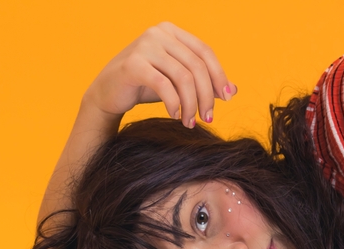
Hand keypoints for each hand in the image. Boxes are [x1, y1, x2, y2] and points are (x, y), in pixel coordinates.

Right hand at [83, 22, 235, 126]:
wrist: (108, 94)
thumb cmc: (145, 86)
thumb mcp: (178, 82)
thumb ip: (203, 82)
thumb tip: (234, 90)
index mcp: (172, 31)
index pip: (205, 52)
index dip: (219, 76)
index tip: (226, 99)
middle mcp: (159, 33)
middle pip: (197, 66)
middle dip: (206, 96)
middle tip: (207, 118)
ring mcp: (144, 45)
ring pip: (183, 77)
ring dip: (191, 104)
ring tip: (190, 121)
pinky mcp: (133, 63)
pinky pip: (165, 85)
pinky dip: (174, 103)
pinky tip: (175, 115)